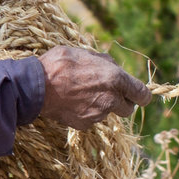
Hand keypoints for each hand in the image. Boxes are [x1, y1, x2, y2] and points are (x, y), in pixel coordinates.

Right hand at [36, 45, 151, 129]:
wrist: (36, 86)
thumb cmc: (59, 64)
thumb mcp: (85, 53)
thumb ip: (104, 62)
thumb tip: (112, 67)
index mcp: (116, 79)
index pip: (142, 94)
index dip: (143, 95)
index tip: (140, 96)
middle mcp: (111, 99)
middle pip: (128, 108)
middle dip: (121, 102)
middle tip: (106, 93)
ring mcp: (98, 115)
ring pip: (107, 113)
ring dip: (100, 106)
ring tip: (80, 94)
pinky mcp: (84, 125)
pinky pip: (90, 119)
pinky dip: (85, 113)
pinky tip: (72, 103)